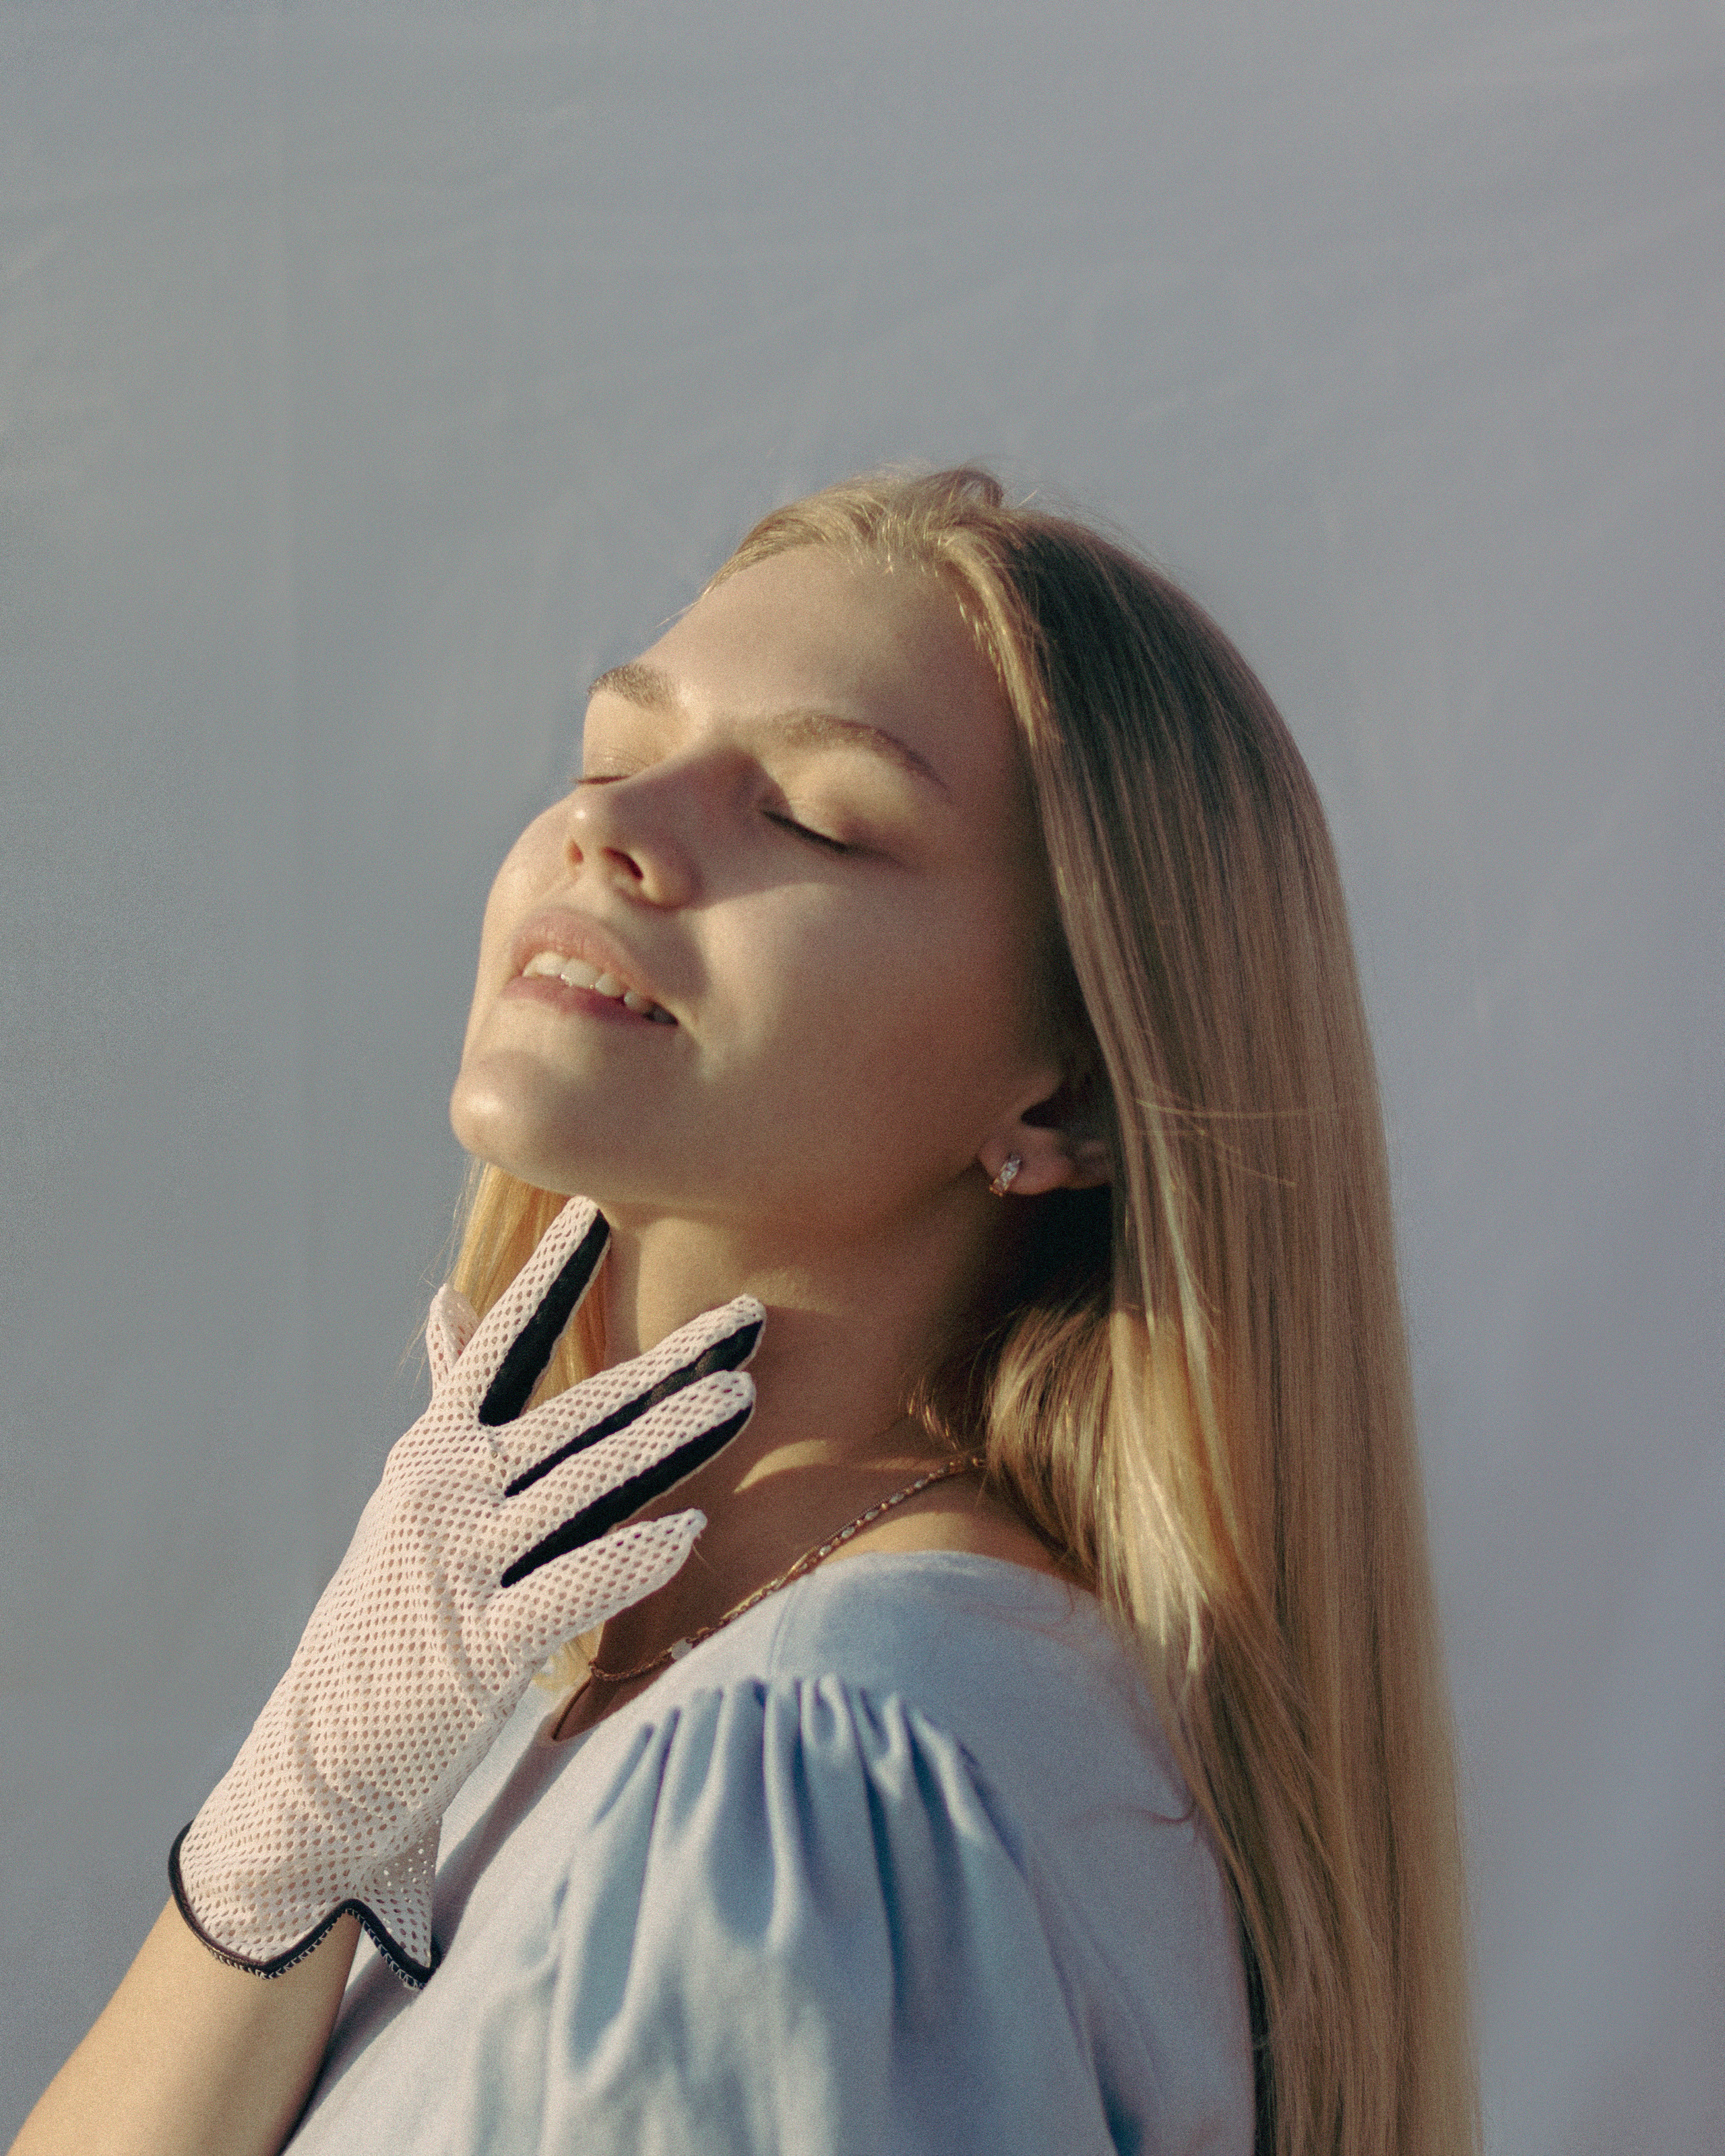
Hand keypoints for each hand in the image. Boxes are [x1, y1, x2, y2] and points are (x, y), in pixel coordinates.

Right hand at [170, 1197, 761, 1986]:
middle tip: (752, 1311)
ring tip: (745, 1395)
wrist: (326, 1756)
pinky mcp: (482, 1648)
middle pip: (577, 1411)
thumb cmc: (388, 1612)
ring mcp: (465, 1566)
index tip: (598, 1204)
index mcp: (437, 1449)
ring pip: (584, 1486)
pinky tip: (694, 1528)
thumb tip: (445, 1298)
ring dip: (670, 1439)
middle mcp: (448, 1492)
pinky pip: (570, 1589)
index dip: (550, 1274)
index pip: (503, 1344)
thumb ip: (446, 1395)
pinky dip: (631, 1556)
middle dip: (669, 1361)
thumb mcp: (408, 1491)